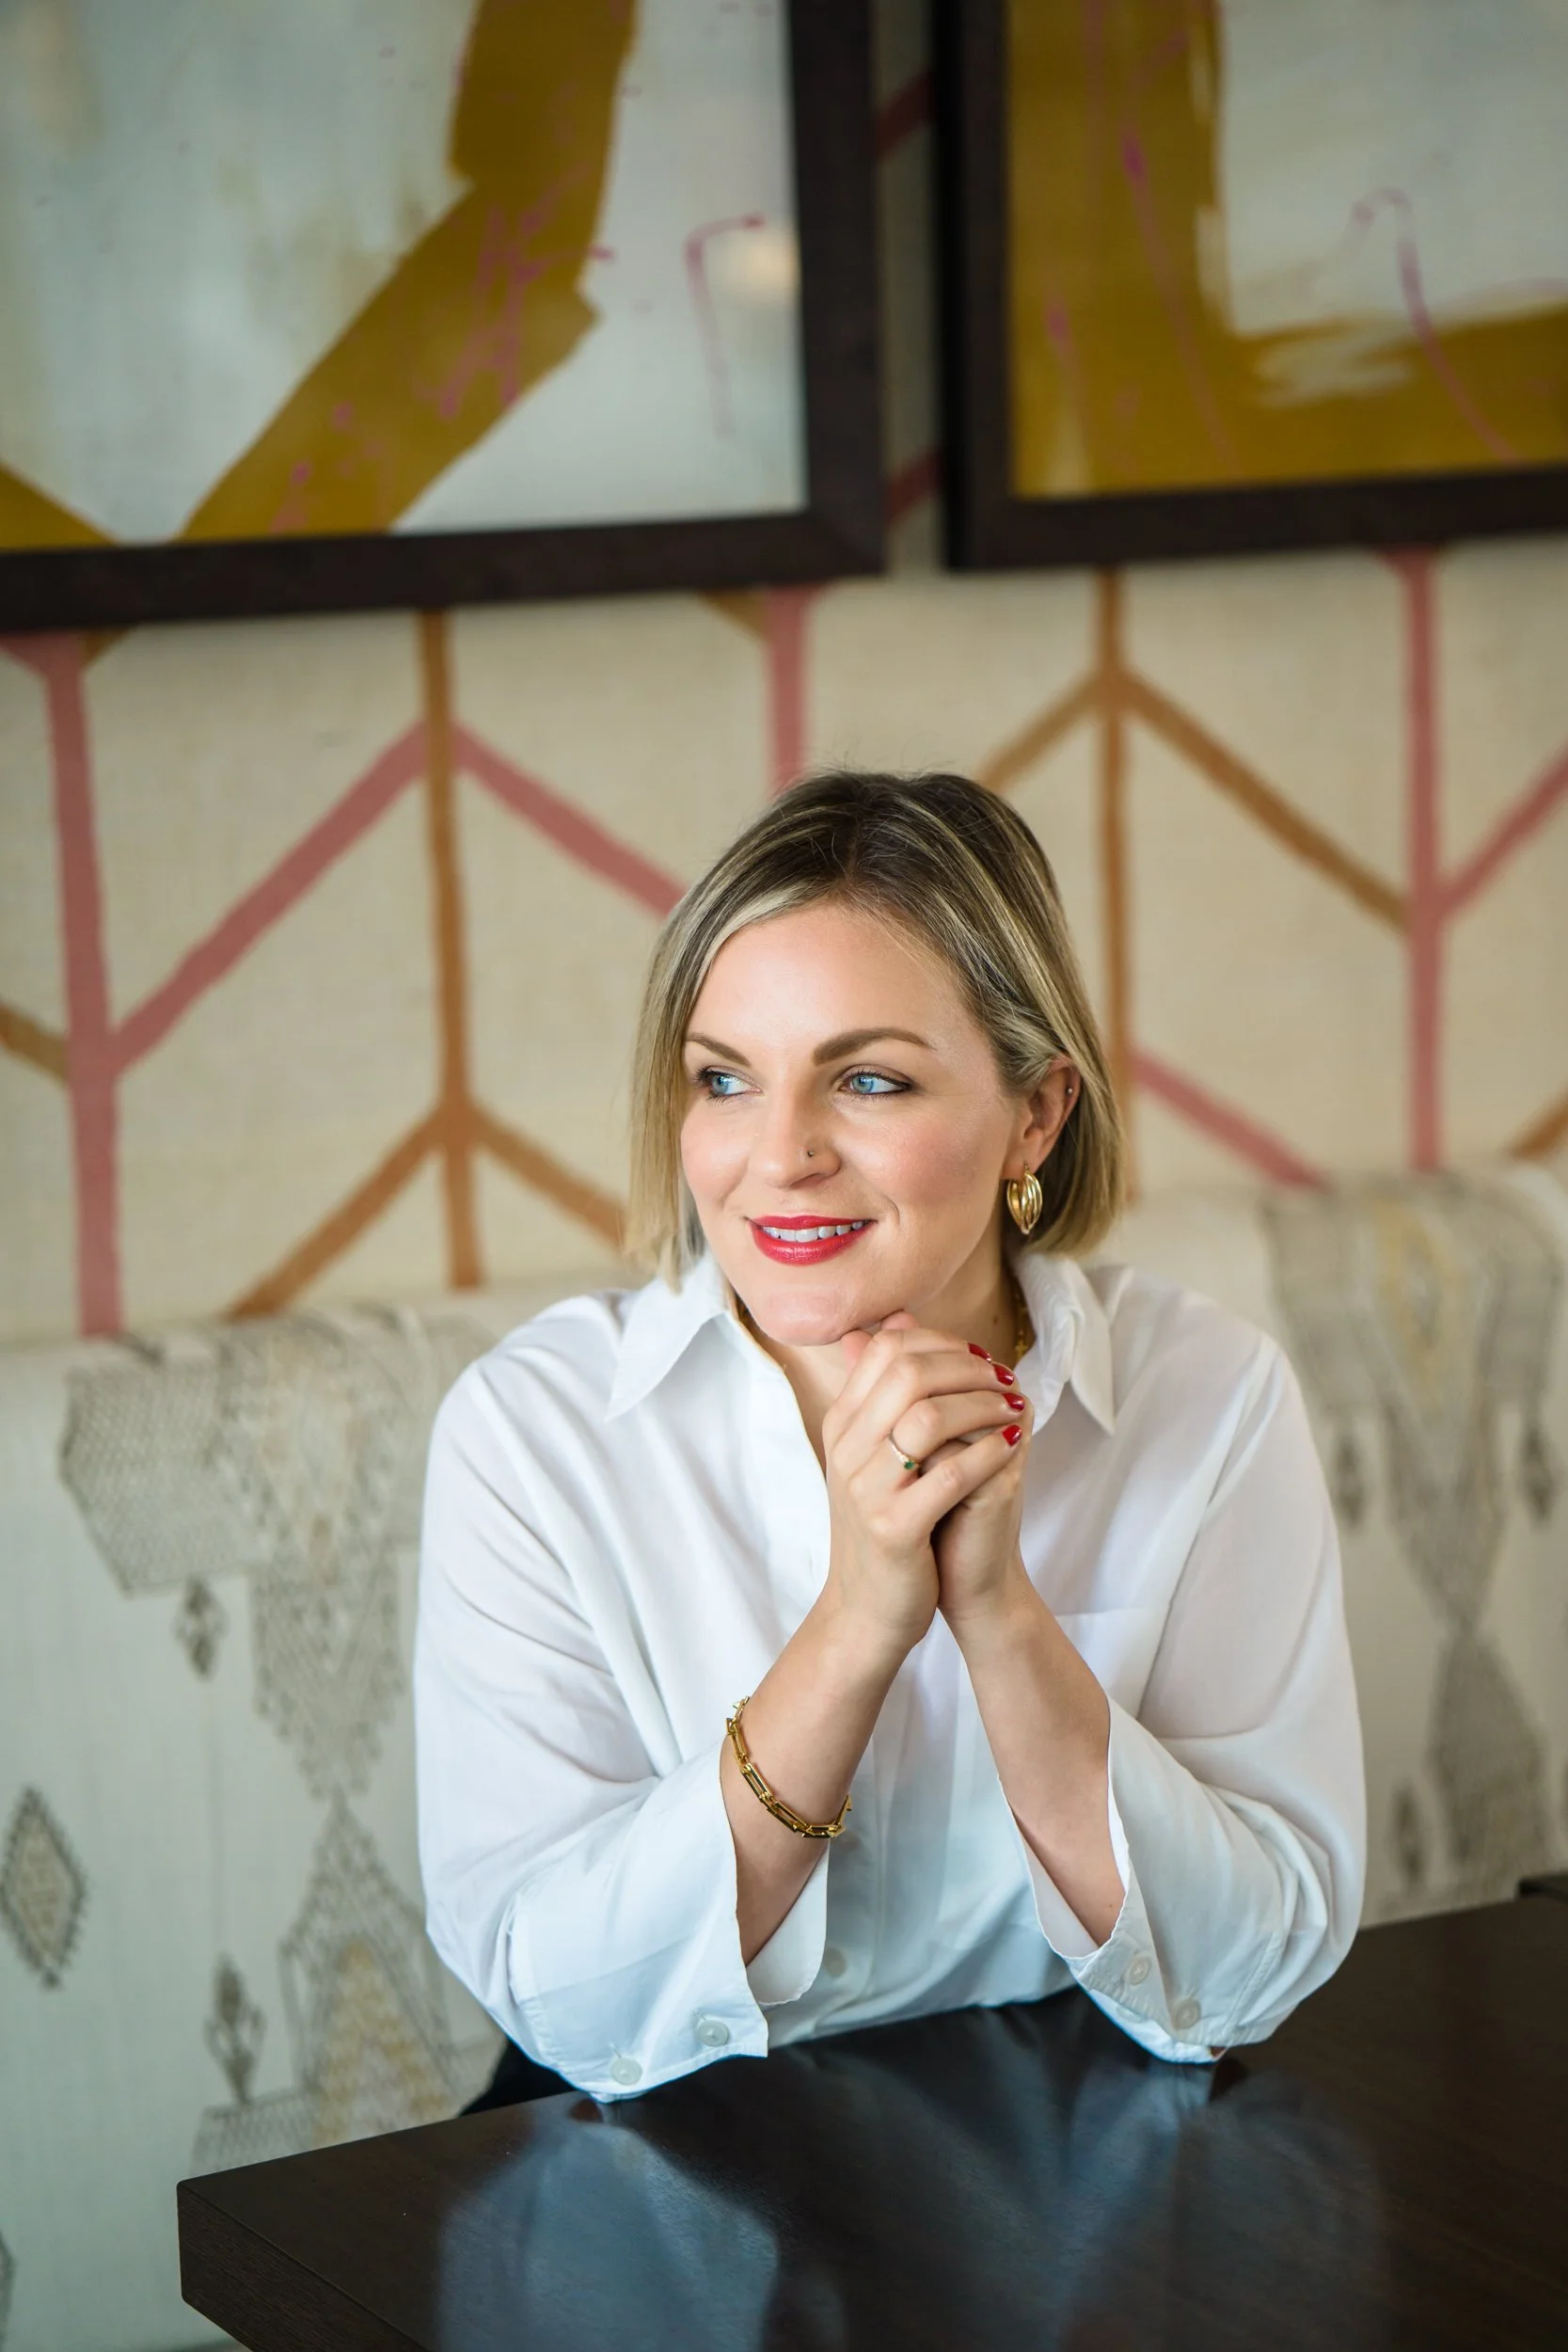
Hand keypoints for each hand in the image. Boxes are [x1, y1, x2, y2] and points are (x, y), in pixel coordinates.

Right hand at [820, 1314, 1029, 1667]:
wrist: (865, 1611)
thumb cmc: (882, 1526)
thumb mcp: (872, 1454)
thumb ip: (883, 1391)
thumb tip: (896, 1322)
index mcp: (841, 1426)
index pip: (887, 1352)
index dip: (942, 1344)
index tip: (980, 1357)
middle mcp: (847, 1450)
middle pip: (908, 1374)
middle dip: (968, 1368)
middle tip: (1006, 1378)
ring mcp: (867, 1489)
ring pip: (929, 1418)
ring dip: (982, 1405)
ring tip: (1014, 1408)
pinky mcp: (895, 1529)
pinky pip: (949, 1475)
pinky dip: (987, 1454)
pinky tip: (1011, 1448)